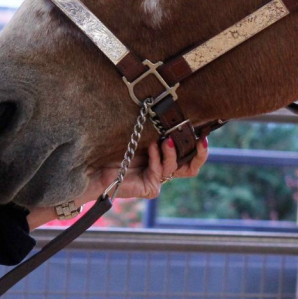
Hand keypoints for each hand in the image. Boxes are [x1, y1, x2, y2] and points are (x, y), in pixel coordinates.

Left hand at [90, 136, 209, 200]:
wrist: (93, 165)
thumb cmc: (112, 146)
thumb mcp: (140, 134)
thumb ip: (157, 129)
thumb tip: (172, 109)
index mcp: (162, 156)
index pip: (188, 153)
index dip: (199, 145)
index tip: (204, 131)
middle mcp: (162, 169)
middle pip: (192, 167)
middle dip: (199, 153)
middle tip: (200, 139)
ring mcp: (157, 180)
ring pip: (176, 168)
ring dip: (171, 152)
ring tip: (164, 140)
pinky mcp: (151, 188)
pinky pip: (160, 171)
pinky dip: (156, 158)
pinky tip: (150, 148)